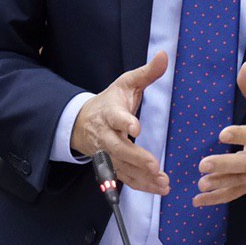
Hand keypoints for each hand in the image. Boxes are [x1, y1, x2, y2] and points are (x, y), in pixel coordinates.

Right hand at [70, 52, 170, 194]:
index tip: (136, 127)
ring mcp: (107, 153)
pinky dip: (140, 185)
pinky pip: (124, 178)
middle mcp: (106, 135)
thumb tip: (163, 55)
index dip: (124, 122)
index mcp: (110, 112)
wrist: (82, 122)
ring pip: (122, 167)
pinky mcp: (111, 165)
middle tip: (154, 165)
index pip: (115, 117)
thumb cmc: (110, 101)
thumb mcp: (126, 83)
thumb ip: (146, 73)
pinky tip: (158, 188)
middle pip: (117, 148)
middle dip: (135, 158)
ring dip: (142, 177)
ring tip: (162, 182)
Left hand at [194, 61, 245, 206]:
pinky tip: (198, 200)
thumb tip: (245, 65)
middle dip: (225, 165)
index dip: (239, 135)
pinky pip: (234, 193)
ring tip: (201, 184)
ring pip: (238, 181)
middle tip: (204, 164)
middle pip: (244, 163)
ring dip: (219, 184)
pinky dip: (217, 198)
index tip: (223, 134)